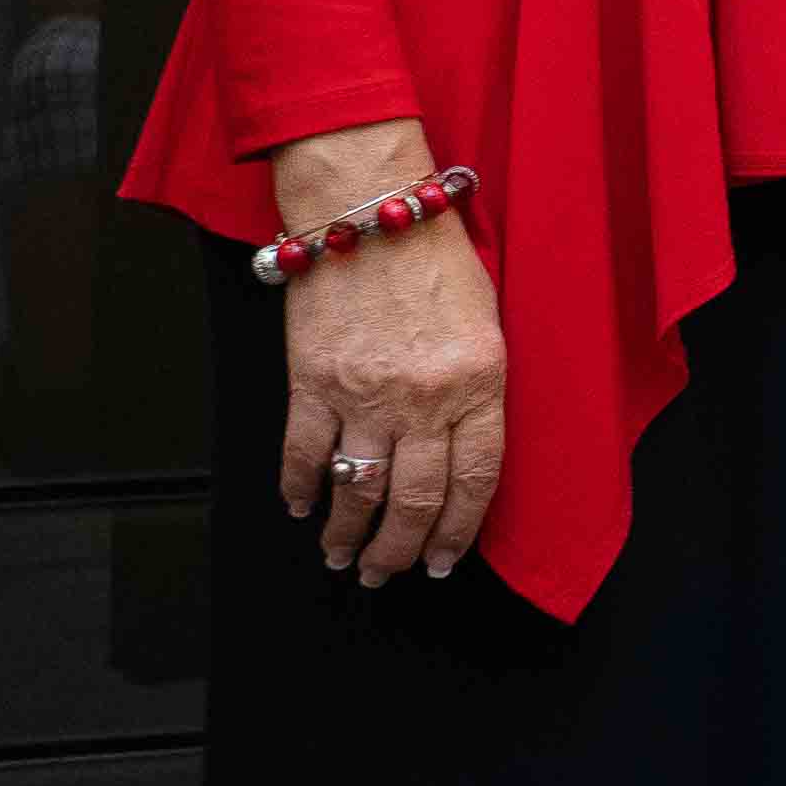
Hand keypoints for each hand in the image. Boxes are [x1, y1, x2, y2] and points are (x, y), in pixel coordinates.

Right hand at [267, 118, 504, 584]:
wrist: (368, 210)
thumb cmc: (436, 258)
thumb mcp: (487, 323)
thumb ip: (477, 388)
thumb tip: (460, 453)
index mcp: (480, 382)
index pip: (476, 480)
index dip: (458, 530)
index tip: (445, 560)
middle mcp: (424, 398)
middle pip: (414, 499)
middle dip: (400, 551)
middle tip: (387, 575)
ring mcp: (363, 394)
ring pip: (357, 489)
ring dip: (347, 535)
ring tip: (343, 559)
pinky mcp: (311, 382)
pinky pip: (303, 452)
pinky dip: (298, 487)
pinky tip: (301, 507)